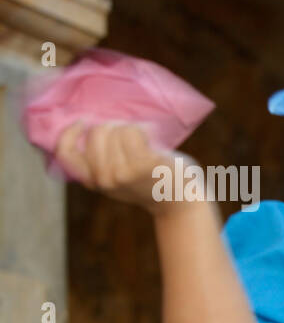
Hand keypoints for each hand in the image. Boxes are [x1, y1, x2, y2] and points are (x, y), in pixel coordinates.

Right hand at [54, 121, 189, 213]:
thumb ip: (98, 163)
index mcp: (93, 181)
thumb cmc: (149, 183)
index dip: (70, 132)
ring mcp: (123, 173)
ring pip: (116, 130)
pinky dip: (144, 129)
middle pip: (96, 133)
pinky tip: (153, 139)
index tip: (83, 122)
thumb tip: (86, 128)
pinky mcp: (144, 165)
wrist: (180, 200)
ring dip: (131, 128)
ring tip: (144, 142)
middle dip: (112, 126)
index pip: (65, 153)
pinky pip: (133, 131)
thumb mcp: (116, 180)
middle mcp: (104, 179)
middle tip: (130, 135)